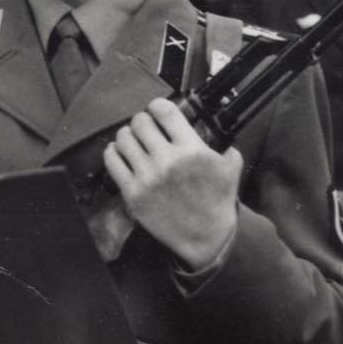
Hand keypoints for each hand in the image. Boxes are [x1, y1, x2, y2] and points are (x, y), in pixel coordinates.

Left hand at [103, 98, 241, 269]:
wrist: (206, 237)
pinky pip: (112, 160)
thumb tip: (204, 122)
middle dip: (143, 121)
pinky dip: (114, 152)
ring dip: (128, 135)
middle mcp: (166, 160)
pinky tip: (121, 153)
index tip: (158, 111)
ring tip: (134, 141)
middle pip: (140, 122)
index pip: (163, 110)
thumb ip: (218, 140)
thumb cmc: (218, 200)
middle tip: (147, 128)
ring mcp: (147, 178)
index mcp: (191, 149)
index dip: (158, 106)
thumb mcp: (230, 164)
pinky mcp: (132, 194)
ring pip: (123, 138)